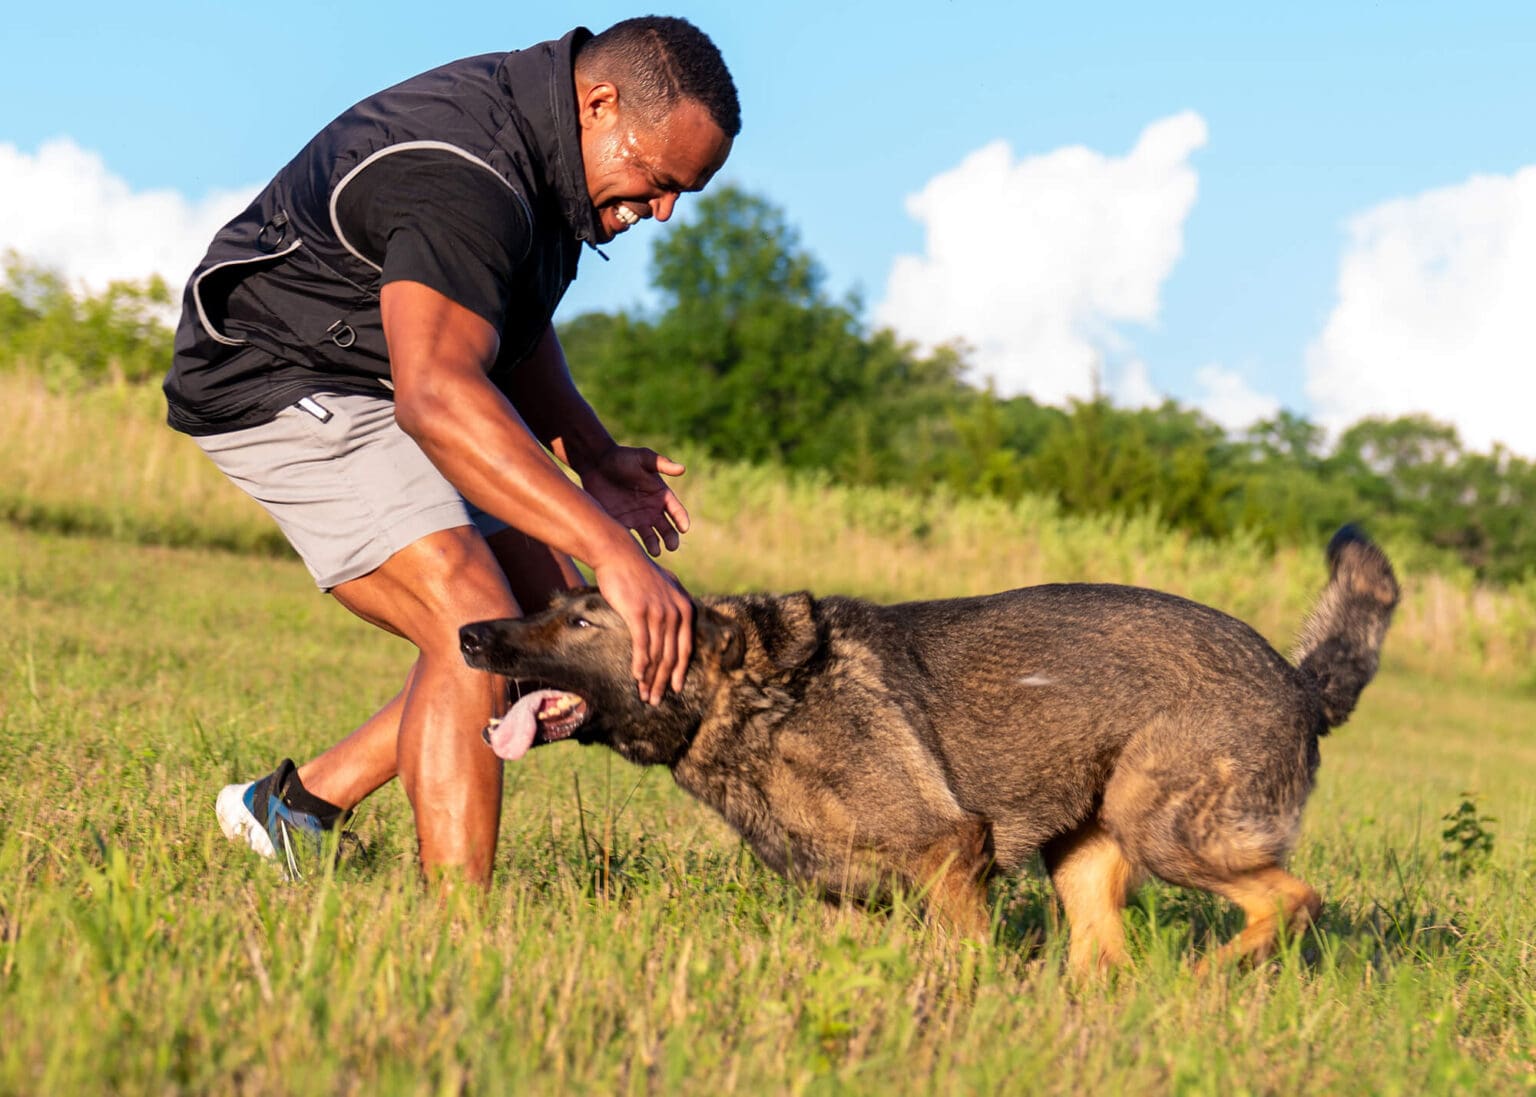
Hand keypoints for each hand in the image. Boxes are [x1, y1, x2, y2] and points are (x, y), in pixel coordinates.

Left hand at [580, 446, 689, 556]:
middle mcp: (652, 510)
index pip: (676, 511)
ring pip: (650, 537)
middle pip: (666, 528)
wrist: (596, 463)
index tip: (684, 528)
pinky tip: (634, 548)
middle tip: (672, 546)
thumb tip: (682, 468)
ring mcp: (637, 518)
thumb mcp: (643, 458)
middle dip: (670, 538)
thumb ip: (661, 463)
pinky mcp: (621, 523)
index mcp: (661, 495)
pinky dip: (633, 544)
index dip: (681, 519)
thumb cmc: (622, 457)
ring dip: (654, 545)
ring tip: (654, 551)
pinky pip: (629, 536)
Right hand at [592, 549, 693, 704]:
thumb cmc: (638, 573)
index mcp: (685, 608)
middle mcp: (676, 612)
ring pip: (657, 654)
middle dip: (663, 682)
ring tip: (643, 694)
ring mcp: (659, 612)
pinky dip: (639, 663)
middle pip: (671, 656)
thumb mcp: (665, 587)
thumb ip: (673, 606)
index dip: (680, 672)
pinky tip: (635, 676)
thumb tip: (675, 625)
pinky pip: (641, 645)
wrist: (618, 554)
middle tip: (655, 700)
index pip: (686, 648)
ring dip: (649, 678)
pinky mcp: (639, 612)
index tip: (675, 689)